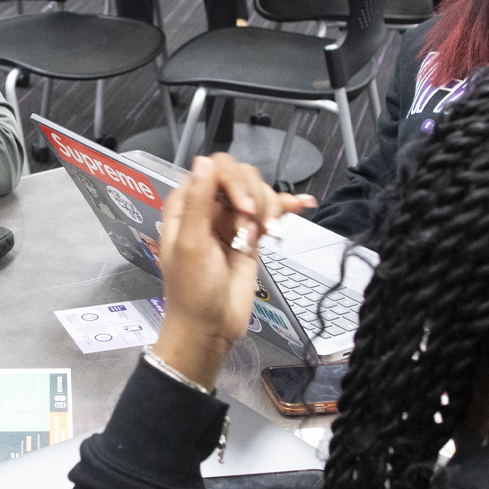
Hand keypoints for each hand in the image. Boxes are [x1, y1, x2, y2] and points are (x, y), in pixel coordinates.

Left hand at [151, 155, 314, 387]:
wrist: (210, 327)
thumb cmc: (192, 291)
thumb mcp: (191, 245)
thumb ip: (199, 202)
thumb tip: (204, 161)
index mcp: (186, 204)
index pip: (213, 169)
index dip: (233, 182)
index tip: (245, 208)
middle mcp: (208, 207)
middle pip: (240, 176)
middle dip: (254, 198)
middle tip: (252, 229)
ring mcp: (231, 221)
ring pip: (258, 193)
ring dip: (268, 211)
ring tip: (263, 236)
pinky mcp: (250, 236)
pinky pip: (270, 213)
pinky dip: (286, 207)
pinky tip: (302, 203)